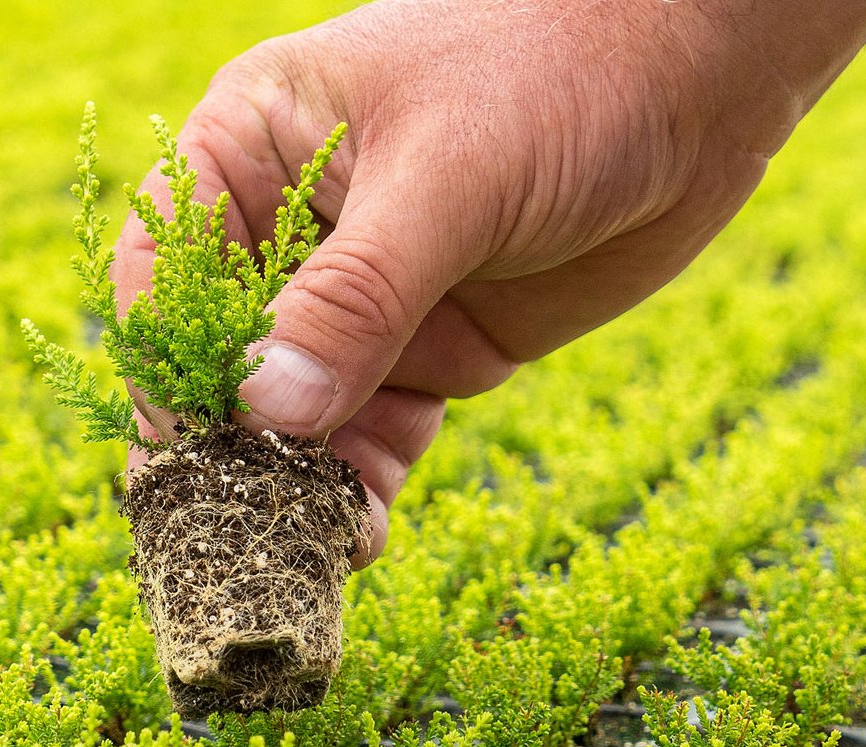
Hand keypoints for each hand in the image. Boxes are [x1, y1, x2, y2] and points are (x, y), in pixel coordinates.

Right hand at [114, 0, 865, 565]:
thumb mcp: (446, 177)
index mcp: (248, 150)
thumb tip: (263, 413)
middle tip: (226, 539)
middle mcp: (285, 232)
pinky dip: (358, 491)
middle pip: (218, 363)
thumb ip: (355, 298)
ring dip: (290, 488)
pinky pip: (368, 437)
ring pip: (292, 417)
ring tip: (299, 557)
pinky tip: (357, 537)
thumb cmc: (554, 71)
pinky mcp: (428, 350)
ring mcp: (358, 300)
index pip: (166, 276)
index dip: (165, 368)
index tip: (184, 454)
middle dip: (223, 451)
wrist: (700, 74)